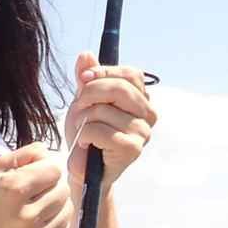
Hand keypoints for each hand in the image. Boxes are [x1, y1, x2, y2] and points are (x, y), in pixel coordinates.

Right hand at [0, 142, 70, 227]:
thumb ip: (24, 154)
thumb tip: (48, 151)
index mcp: (14, 191)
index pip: (54, 170)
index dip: (44, 169)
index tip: (32, 176)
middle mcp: (28, 217)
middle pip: (63, 190)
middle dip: (50, 187)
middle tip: (31, 194)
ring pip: (67, 210)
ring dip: (54, 206)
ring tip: (33, 210)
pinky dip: (53, 225)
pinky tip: (33, 227)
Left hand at [63, 50, 156, 194]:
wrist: (83, 172)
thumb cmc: (87, 136)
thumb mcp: (84, 102)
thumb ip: (87, 79)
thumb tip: (86, 54)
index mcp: (142, 100)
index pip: (130, 74)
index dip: (104, 72)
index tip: (83, 79)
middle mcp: (148, 115)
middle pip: (119, 88)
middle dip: (89, 94)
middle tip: (79, 109)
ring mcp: (143, 132)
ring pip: (104, 110)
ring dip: (82, 119)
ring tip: (82, 131)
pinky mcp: (132, 149)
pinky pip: (99, 130)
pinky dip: (84, 135)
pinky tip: (85, 144)